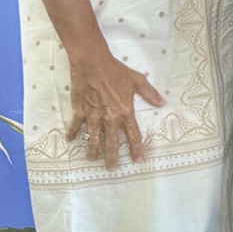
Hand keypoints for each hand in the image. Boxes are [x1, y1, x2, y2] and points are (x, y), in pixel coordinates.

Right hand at [65, 51, 164, 169]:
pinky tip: (70, 141)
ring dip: (92, 150)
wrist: (93, 63)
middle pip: (111, 142)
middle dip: (112, 157)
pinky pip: (76, 126)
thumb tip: (162, 103)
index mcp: (125, 111)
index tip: (137, 159)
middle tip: (111, 168)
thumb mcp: (137, 80)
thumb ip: (149, 93)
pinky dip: (72, 134)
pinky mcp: (80, 111)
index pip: (133, 134)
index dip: (136, 148)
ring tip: (91, 159)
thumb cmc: (116, 71)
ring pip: (92, 138)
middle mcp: (109, 117)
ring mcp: (93, 116)